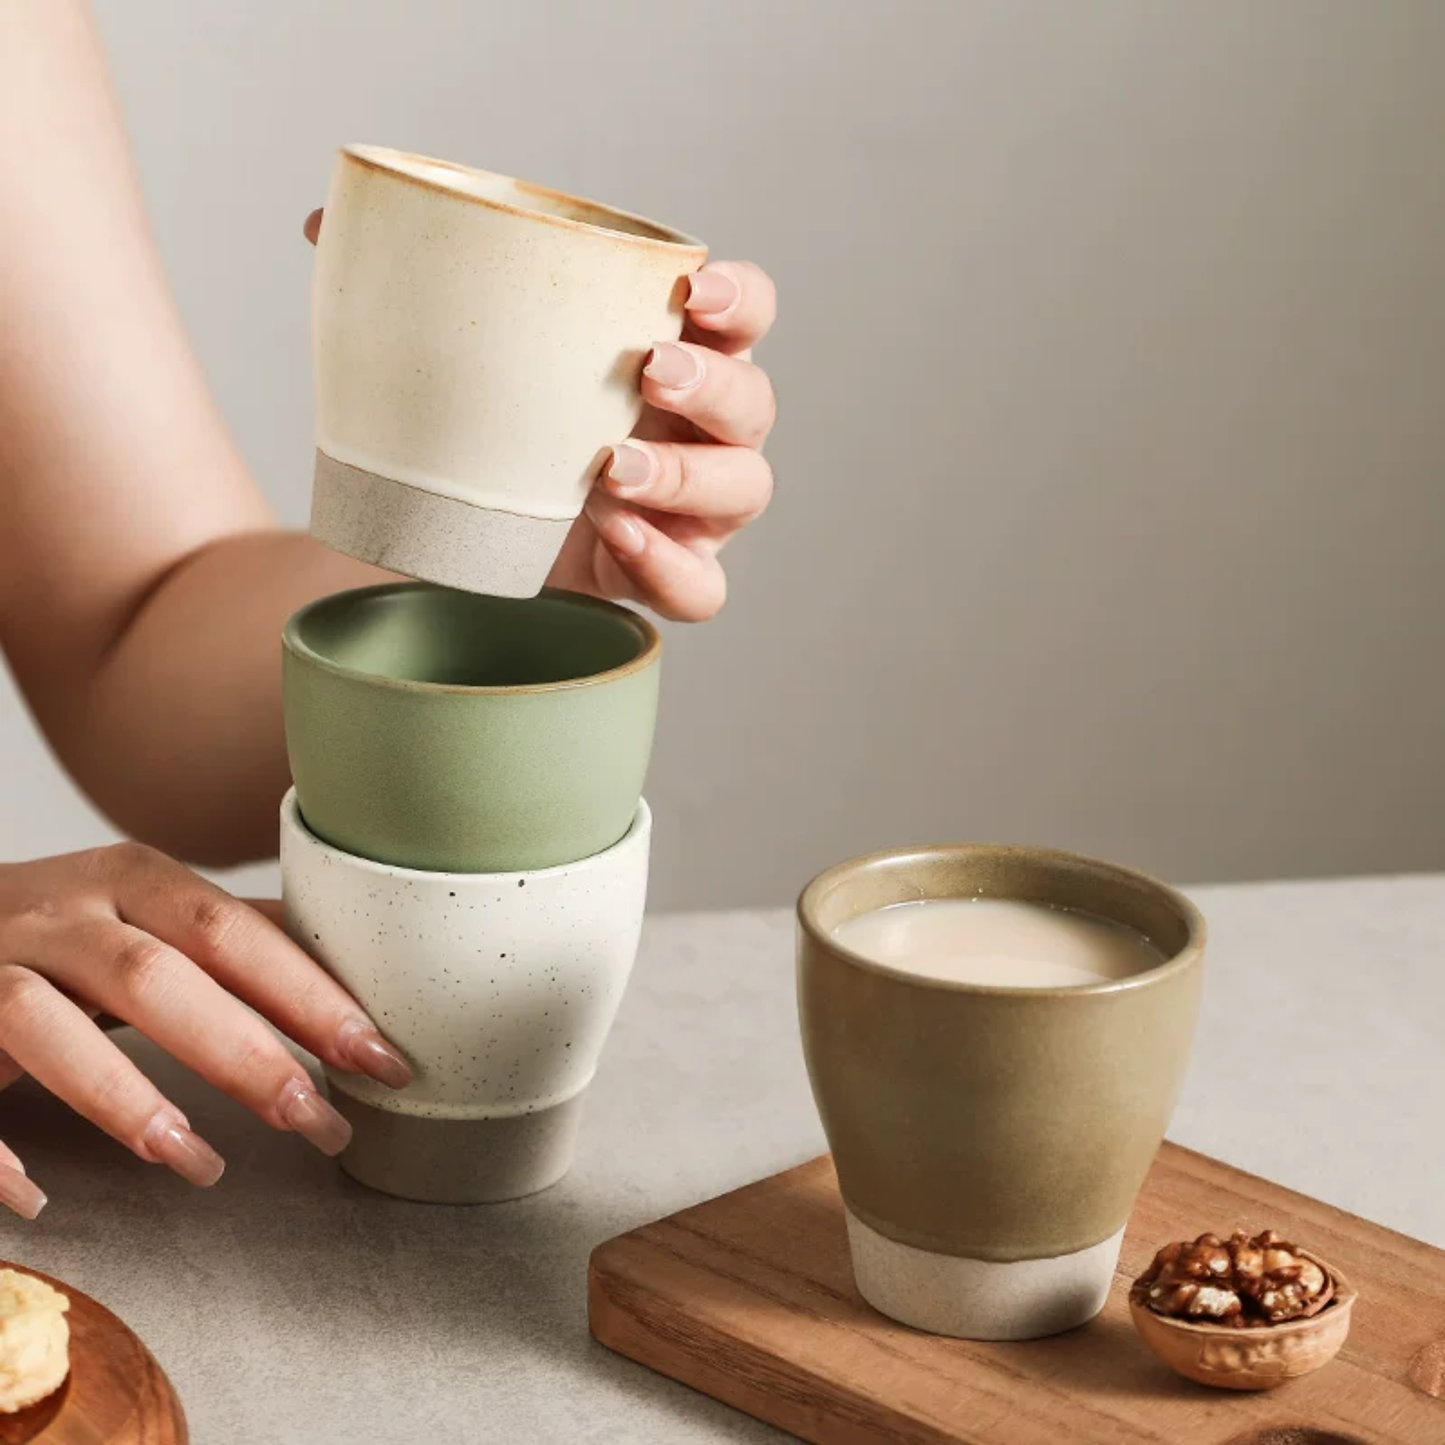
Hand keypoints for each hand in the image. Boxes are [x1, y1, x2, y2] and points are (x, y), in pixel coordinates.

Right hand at [0, 844, 411, 1219]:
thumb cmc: (69, 925)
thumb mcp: (150, 909)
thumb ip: (238, 938)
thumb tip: (358, 966)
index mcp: (134, 880)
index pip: (234, 934)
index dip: (310, 995)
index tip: (380, 1058)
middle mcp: (60, 914)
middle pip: (156, 978)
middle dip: (244, 1056)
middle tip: (315, 1123)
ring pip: (47, 1024)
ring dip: (126, 1099)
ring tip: (199, 1163)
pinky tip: (39, 1198)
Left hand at [302, 212, 776, 620]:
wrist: (465, 542)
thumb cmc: (488, 433)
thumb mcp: (455, 360)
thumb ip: (412, 293)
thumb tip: (322, 222)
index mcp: (669, 356)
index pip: (741, 314)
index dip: (737, 298)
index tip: (693, 286)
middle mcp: (698, 432)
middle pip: (752, 403)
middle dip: (716, 385)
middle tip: (650, 372)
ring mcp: (693, 512)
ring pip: (742, 490)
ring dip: (689, 478)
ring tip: (611, 470)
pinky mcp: (666, 579)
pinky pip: (702, 588)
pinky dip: (671, 569)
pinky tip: (619, 540)